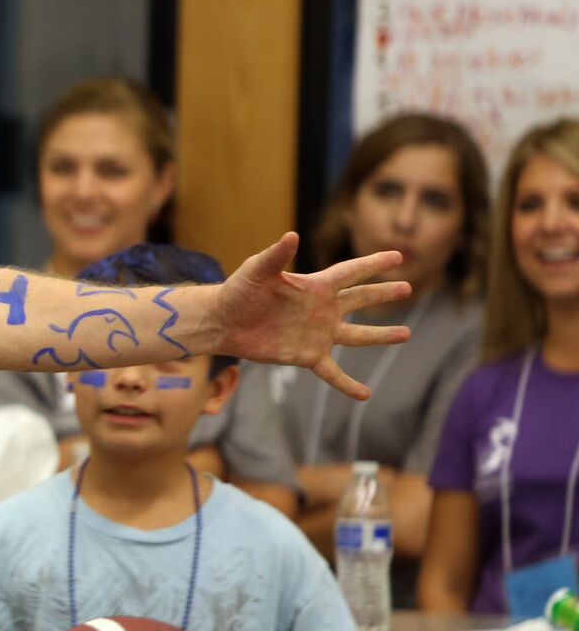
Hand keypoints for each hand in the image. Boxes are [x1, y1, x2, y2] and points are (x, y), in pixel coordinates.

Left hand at [213, 235, 409, 400]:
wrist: (222, 322)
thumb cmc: (238, 291)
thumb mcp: (257, 270)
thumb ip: (276, 255)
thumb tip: (292, 235)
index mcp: (315, 286)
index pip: (351, 272)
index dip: (374, 264)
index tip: (398, 256)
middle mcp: (322, 309)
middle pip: (360, 300)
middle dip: (383, 294)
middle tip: (407, 288)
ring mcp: (317, 333)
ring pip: (356, 336)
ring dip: (380, 336)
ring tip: (405, 334)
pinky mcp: (307, 355)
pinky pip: (332, 372)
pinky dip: (347, 384)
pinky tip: (365, 395)